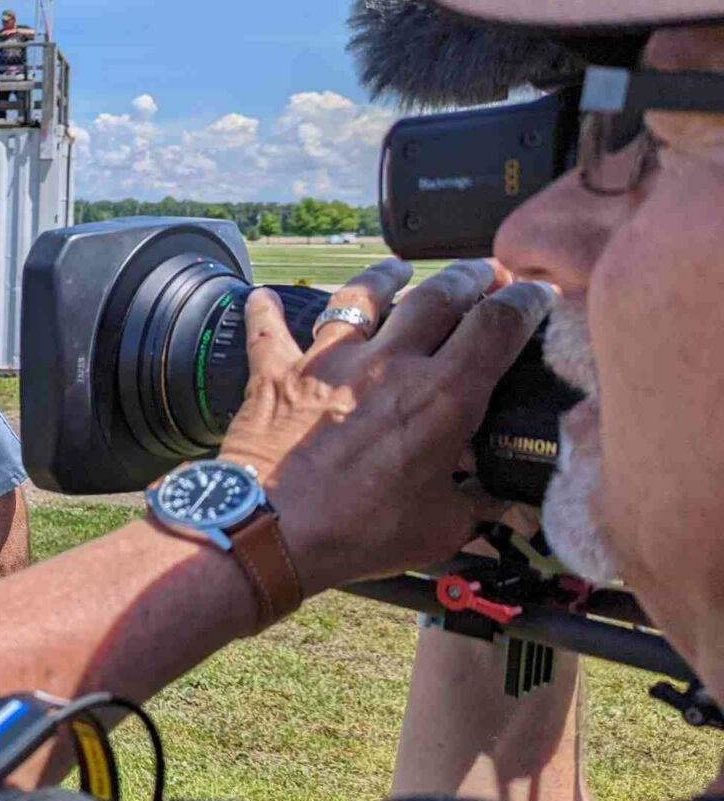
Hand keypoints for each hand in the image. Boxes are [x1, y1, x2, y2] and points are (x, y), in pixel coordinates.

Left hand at [218, 259, 553, 593]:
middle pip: (437, 296)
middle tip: (480, 273)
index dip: (524, 301)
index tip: (536, 293)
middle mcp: (389, 364)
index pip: (497, 326)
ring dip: (384, 277)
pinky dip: (267, 312)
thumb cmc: (358, 532)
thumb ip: (481, 506)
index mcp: (442, 397)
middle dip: (467, 278)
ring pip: (362, 296)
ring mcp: (329, 361)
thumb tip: (512, 507)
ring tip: (398, 268)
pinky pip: (270, 330)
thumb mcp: (441, 527)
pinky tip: (263, 297)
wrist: (270, 531)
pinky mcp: (278, 372)